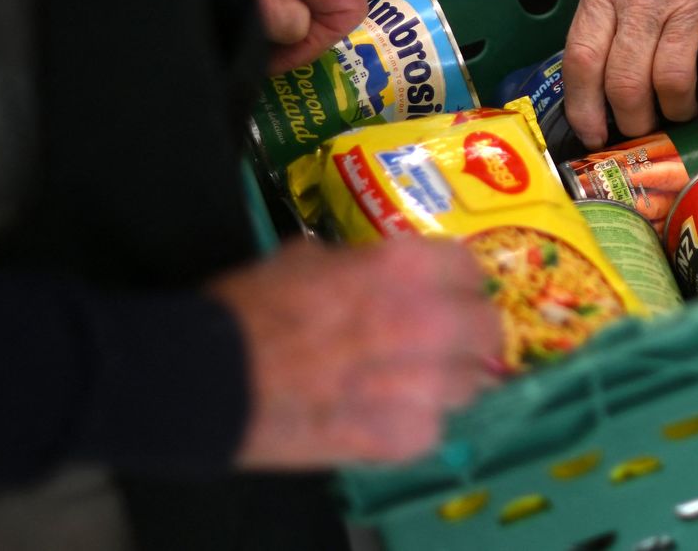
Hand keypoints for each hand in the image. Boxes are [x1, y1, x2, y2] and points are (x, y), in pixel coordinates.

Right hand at [209, 238, 504, 468]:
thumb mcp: (307, 258)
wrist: (210, 381)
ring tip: (413, 384)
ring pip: (470, 385)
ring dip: (447, 382)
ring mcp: (421, 387)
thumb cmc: (251, 308)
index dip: (454, 282)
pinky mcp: (402, 440)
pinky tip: (381, 417)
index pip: (468, 269)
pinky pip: (432, 430)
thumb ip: (358, 264)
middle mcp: (429, 322)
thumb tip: (372, 272)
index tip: (444, 292)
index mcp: (405, 267)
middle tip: (445, 341)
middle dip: (469, 333)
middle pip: (488, 329)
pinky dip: (413, 425)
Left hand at [232, 0, 366, 73]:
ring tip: (246, 34)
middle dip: (297, 33)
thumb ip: (273, 17)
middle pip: (327, 2)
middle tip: (259, 50)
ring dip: (281, 25)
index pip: (345, 4)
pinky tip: (245, 19)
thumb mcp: (233, 3)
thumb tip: (300, 26)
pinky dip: (271, 12)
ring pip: (307, 0)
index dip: (319, 39)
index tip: (279, 56)